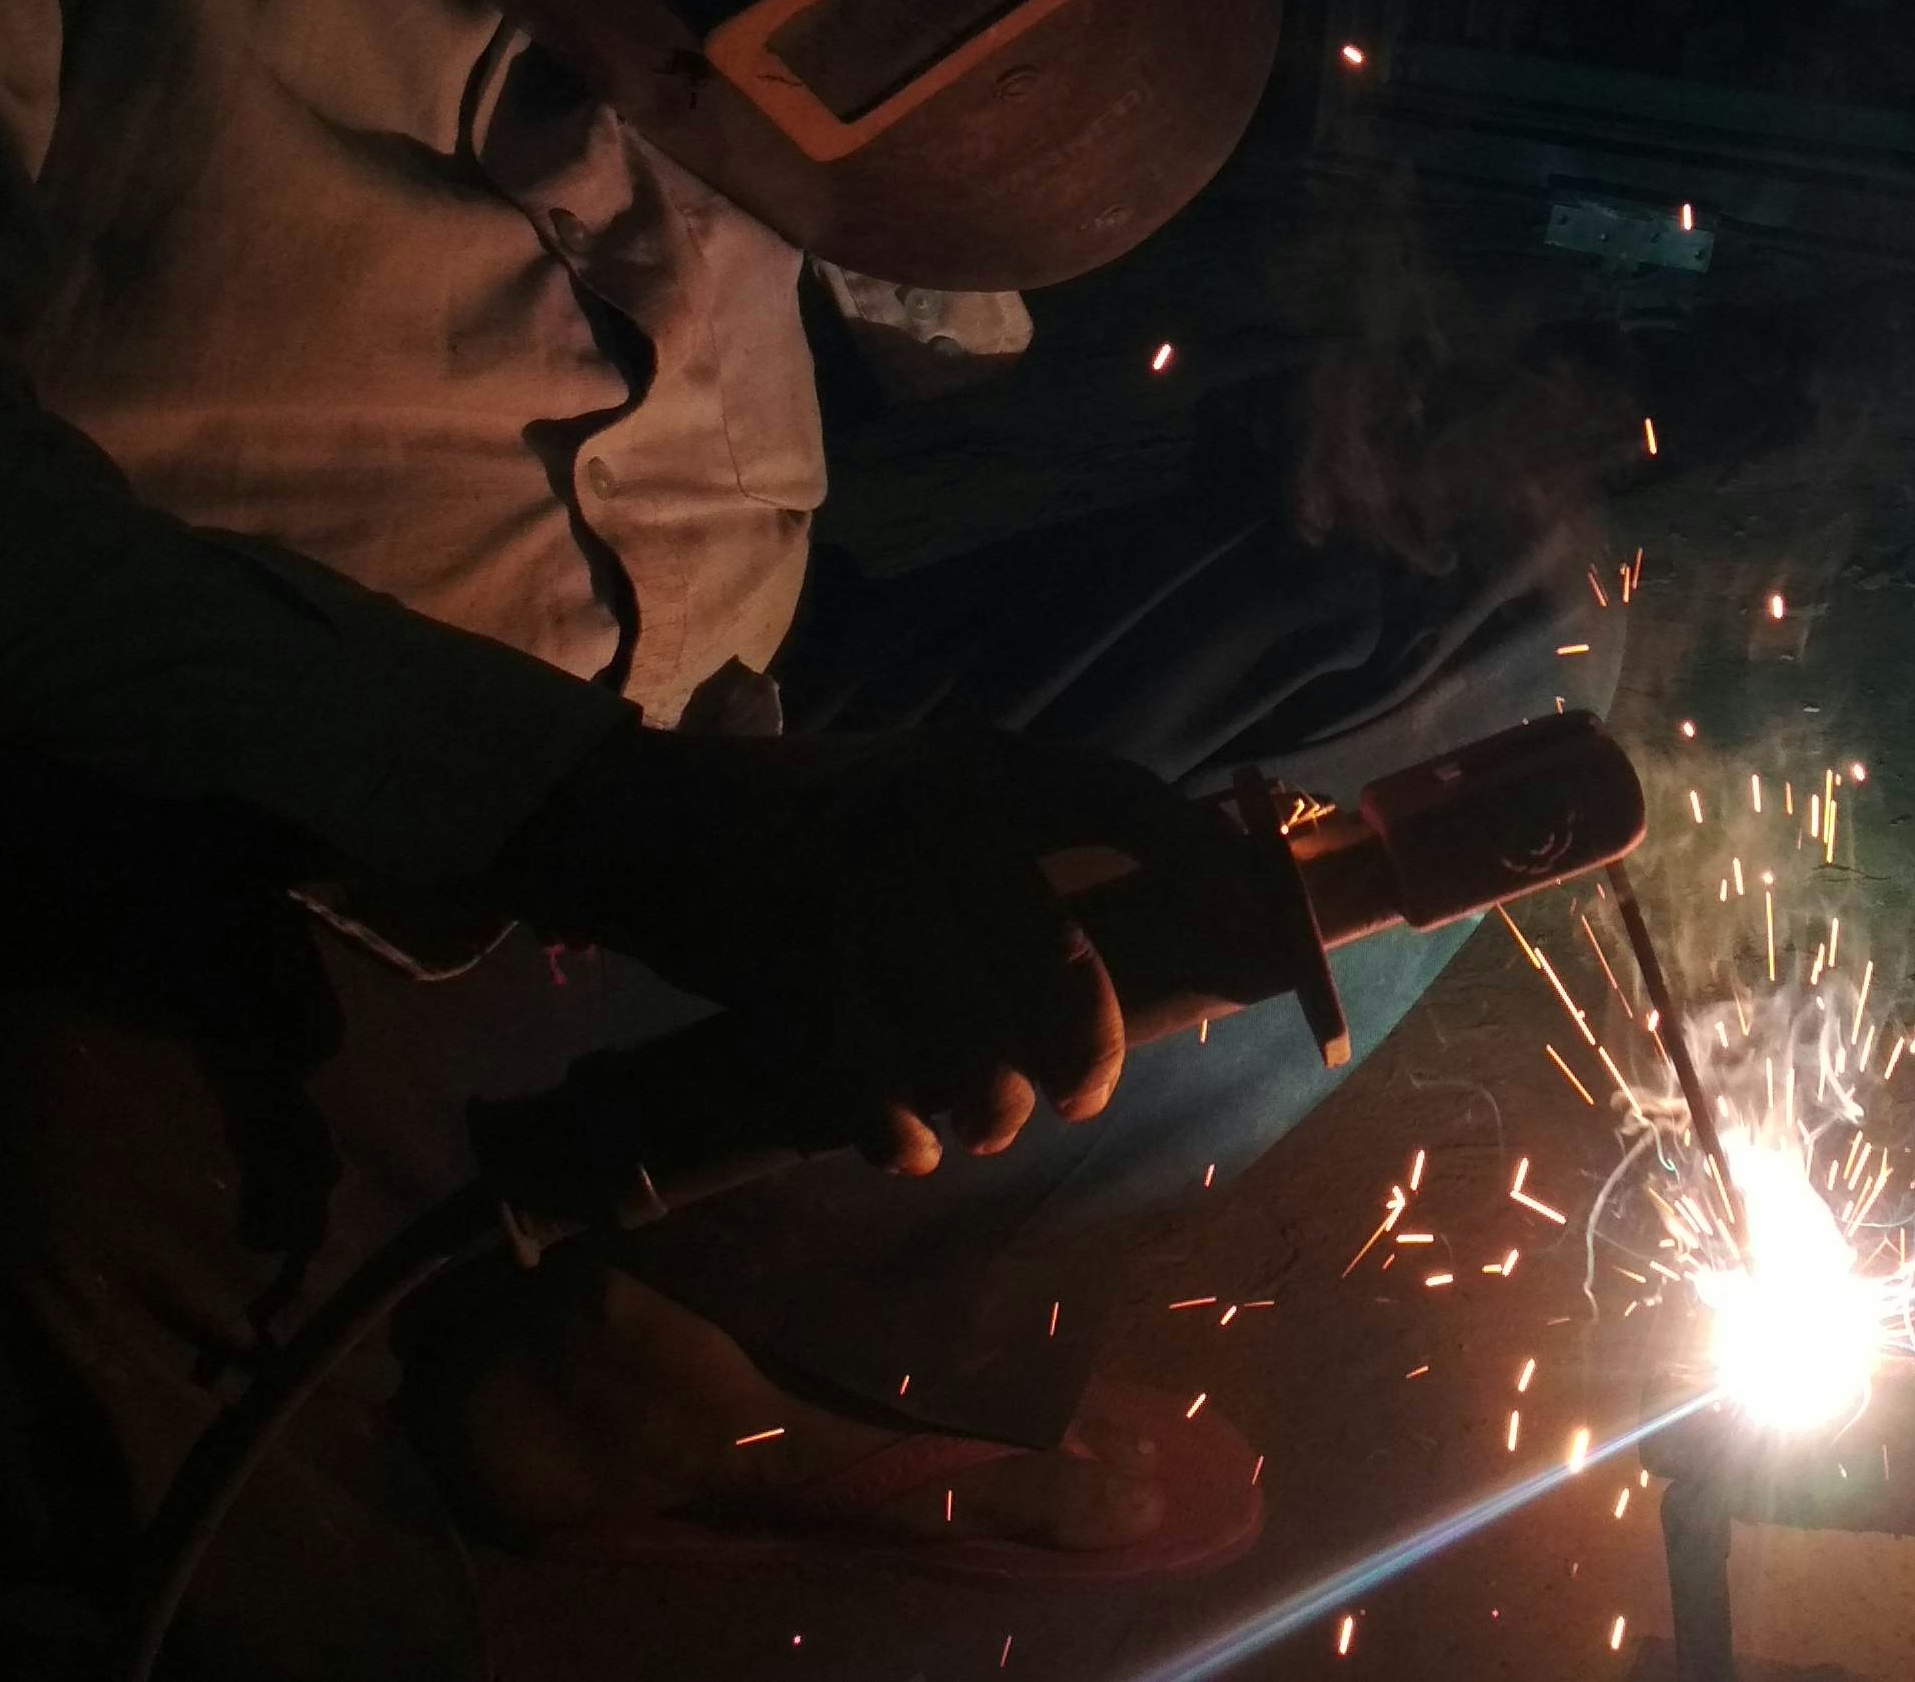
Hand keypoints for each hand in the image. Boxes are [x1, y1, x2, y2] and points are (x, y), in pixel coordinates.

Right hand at [494, 724, 1264, 1174]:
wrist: (652, 830)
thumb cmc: (809, 816)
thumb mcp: (924, 779)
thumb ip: (1019, 832)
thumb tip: (1136, 917)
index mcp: (972, 771)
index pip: (1124, 804)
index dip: (1206, 863)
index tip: (1262, 926)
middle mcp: (932, 834)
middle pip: (1062, 983)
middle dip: (1086, 1060)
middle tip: (1080, 1093)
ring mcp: (864, 918)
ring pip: (979, 1063)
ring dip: (988, 1113)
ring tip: (979, 1116)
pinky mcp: (800, 995)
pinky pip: (890, 1109)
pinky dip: (904, 1142)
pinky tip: (905, 1139)